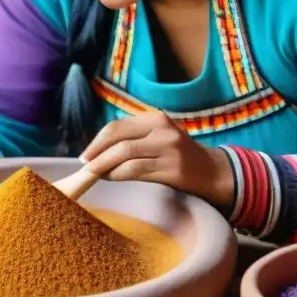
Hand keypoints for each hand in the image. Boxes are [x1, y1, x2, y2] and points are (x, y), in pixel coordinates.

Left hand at [80, 112, 234, 208]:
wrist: (211, 171)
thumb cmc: (177, 155)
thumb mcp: (158, 137)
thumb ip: (133, 137)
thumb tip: (97, 148)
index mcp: (155, 118)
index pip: (118, 126)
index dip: (97, 141)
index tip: (85, 155)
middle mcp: (162, 129)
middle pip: (119, 139)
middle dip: (97, 154)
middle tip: (85, 166)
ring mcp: (169, 149)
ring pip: (125, 155)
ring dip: (105, 166)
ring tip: (96, 174)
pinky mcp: (172, 169)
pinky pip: (136, 170)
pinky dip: (119, 175)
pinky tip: (112, 178)